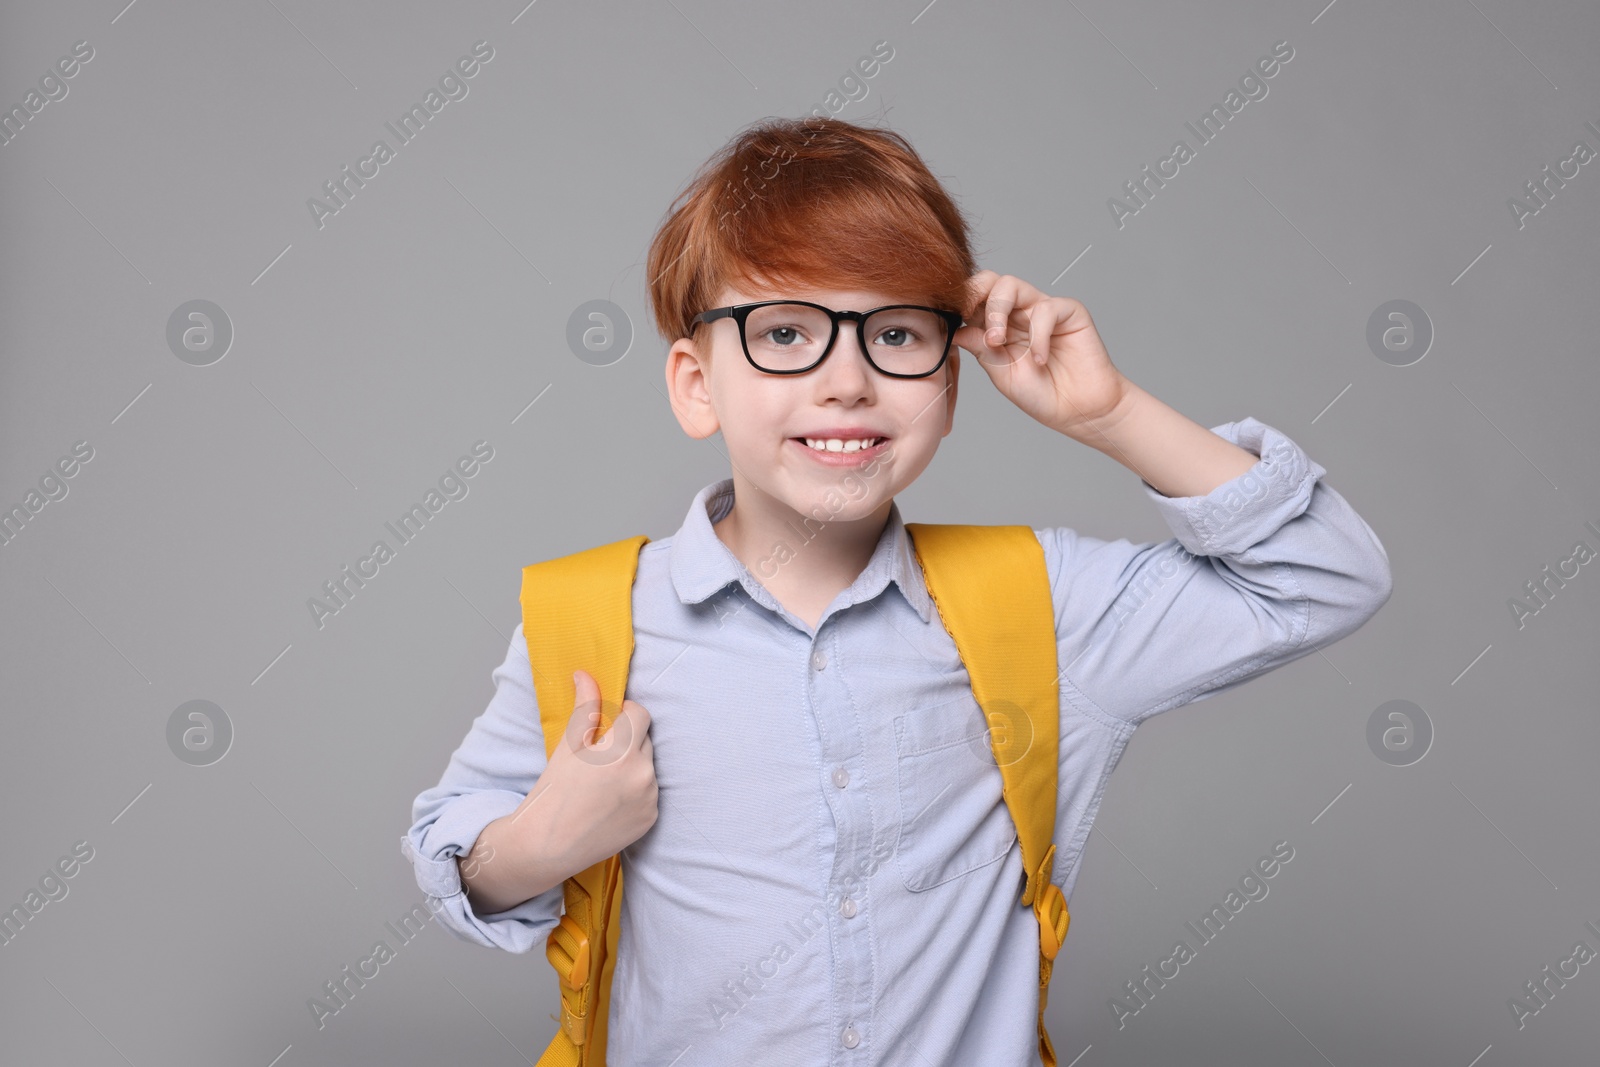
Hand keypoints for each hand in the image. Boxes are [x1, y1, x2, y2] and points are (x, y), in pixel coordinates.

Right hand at [528, 669, 658, 872]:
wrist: (547, 846)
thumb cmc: (552, 792)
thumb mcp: (567, 746)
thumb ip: (585, 708)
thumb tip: (586, 675)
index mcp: (620, 751)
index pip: (641, 714)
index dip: (624, 715)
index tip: (607, 725)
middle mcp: (642, 774)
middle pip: (644, 740)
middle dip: (626, 741)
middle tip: (597, 758)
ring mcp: (649, 799)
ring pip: (647, 766)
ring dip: (632, 766)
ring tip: (601, 783)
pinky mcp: (651, 819)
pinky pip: (649, 792)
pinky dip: (635, 791)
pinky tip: (609, 802)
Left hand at [953, 270, 1129, 438]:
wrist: (1079, 411)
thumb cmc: (1043, 394)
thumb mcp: (1002, 374)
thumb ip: (981, 349)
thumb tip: (955, 330)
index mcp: (998, 325)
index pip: (975, 299)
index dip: (961, 303)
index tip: (950, 319)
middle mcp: (1019, 312)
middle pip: (990, 281)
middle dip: (975, 295)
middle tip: (968, 317)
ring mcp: (1043, 310)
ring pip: (1011, 285)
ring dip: (997, 311)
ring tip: (998, 342)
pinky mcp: (1069, 312)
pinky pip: (1045, 309)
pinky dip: (1037, 335)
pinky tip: (1040, 359)